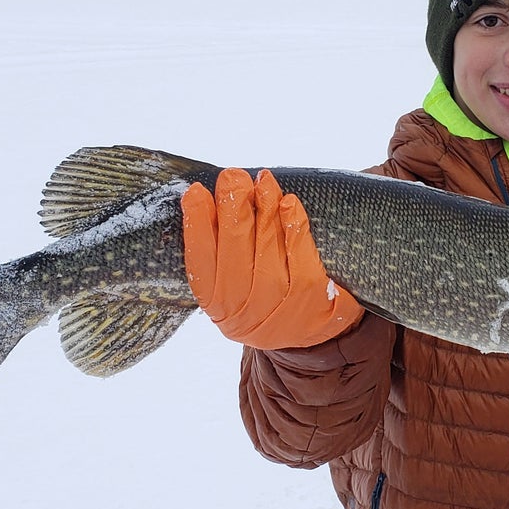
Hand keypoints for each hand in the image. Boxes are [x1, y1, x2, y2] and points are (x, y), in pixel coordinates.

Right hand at [181, 167, 363, 348]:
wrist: (312, 332)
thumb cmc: (267, 298)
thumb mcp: (235, 285)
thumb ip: (221, 251)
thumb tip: (210, 199)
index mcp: (216, 303)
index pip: (199, 257)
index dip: (196, 222)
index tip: (196, 191)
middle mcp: (243, 308)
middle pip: (233, 246)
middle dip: (232, 204)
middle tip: (233, 176)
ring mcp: (278, 303)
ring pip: (266, 244)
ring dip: (263, 206)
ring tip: (262, 181)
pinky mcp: (311, 296)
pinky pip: (298, 252)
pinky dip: (292, 223)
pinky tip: (288, 202)